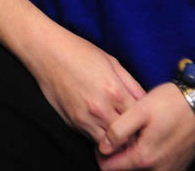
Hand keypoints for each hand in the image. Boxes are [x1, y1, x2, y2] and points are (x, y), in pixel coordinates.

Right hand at [27, 29, 145, 142]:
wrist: (47, 52)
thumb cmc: (80, 52)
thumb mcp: (111, 61)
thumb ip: (131, 84)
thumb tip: (146, 101)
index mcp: (114, 91)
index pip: (140, 118)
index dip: (145, 120)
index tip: (146, 119)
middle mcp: (101, 109)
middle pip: (127, 135)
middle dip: (133, 133)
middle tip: (135, 129)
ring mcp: (85, 118)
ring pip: (110, 143)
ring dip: (117, 140)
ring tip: (119, 131)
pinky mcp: (73, 123)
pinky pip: (93, 139)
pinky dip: (101, 137)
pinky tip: (102, 126)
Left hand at [96, 82, 194, 170]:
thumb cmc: (170, 103)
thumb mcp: (139, 109)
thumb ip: (119, 130)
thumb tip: (103, 147)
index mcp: (144, 157)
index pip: (109, 168)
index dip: (102, 153)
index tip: (105, 138)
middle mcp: (157, 170)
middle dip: (118, 155)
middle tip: (121, 134)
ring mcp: (169, 170)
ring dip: (133, 157)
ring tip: (135, 135)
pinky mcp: (178, 167)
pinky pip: (156, 169)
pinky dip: (149, 159)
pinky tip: (149, 140)